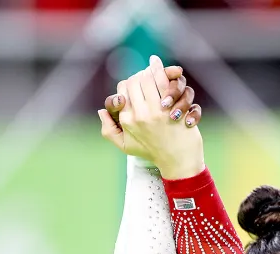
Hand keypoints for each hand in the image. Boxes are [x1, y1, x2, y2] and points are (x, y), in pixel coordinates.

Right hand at [99, 56, 204, 178]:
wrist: (178, 161)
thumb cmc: (152, 153)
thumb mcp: (126, 146)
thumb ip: (109, 130)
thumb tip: (101, 111)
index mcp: (127, 121)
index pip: (122, 90)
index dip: (128, 83)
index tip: (135, 84)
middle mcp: (139, 114)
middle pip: (135, 81)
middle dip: (140, 74)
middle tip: (145, 74)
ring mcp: (156, 110)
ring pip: (149, 78)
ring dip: (151, 70)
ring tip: (153, 66)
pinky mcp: (172, 106)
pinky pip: (164, 81)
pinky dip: (162, 71)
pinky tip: (162, 66)